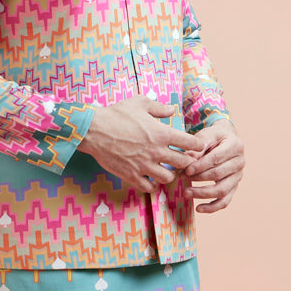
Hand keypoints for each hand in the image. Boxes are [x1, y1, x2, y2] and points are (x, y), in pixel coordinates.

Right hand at [77, 96, 209, 194]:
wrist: (94, 130)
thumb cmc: (116, 114)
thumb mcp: (139, 103)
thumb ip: (159, 107)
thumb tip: (172, 110)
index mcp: (161, 133)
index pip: (190, 143)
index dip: (196, 145)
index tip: (193, 146)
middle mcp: (156, 151)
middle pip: (183, 163)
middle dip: (185, 162)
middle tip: (180, 159)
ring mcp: (144, 165)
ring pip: (168, 178)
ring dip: (169, 174)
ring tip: (164, 169)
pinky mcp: (131, 175)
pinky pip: (149, 188)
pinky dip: (152, 185)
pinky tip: (149, 178)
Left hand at [182, 119, 244, 212]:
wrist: (225, 140)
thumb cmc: (214, 137)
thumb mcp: (206, 135)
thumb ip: (198, 146)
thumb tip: (187, 161)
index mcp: (235, 146)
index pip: (216, 158)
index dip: (200, 166)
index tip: (186, 170)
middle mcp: (240, 162)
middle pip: (218, 174)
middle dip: (198, 178)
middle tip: (181, 178)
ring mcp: (238, 176)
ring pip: (222, 190)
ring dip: (203, 194)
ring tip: (186, 193)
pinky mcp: (234, 187)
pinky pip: (225, 201)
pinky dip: (212, 207)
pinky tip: (198, 209)